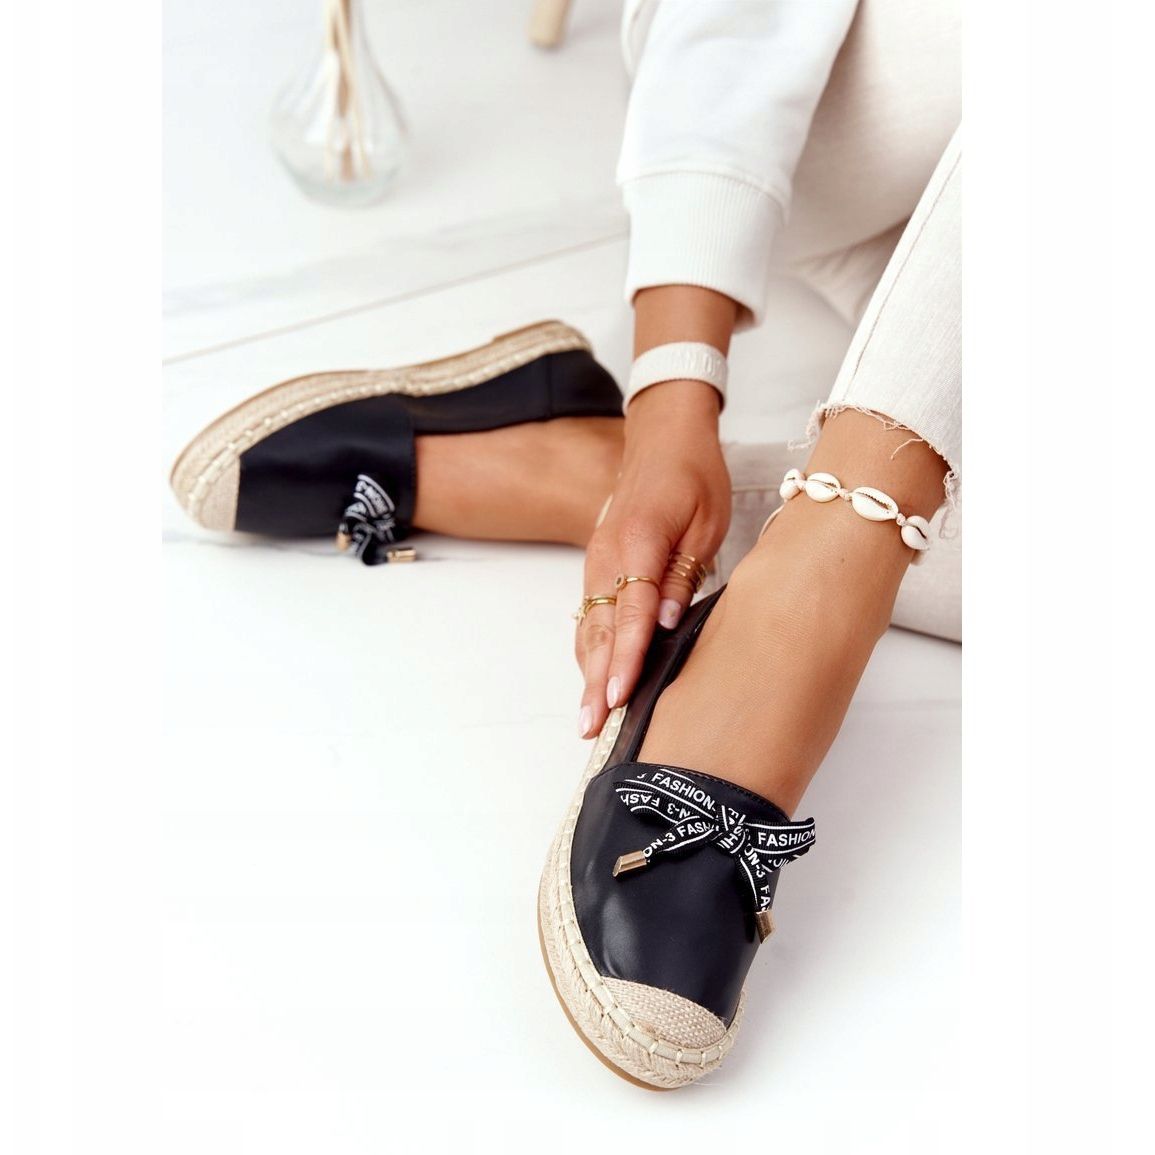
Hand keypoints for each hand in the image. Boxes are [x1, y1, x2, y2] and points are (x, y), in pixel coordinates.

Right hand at [575, 380, 729, 738]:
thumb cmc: (692, 475)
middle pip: (599, 629)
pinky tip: (595, 680)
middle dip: (597, 681)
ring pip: (588, 627)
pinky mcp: (596, 566)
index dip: (627, 658)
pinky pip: (589, 616)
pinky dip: (590, 651)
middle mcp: (607, 555)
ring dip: (588, 673)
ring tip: (589, 717)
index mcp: (637, 541)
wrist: (663, 438)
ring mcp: (595, 561)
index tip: (622, 694)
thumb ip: (683, 573)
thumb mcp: (706, 521)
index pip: (630, 612)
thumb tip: (668, 623)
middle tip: (594, 726)